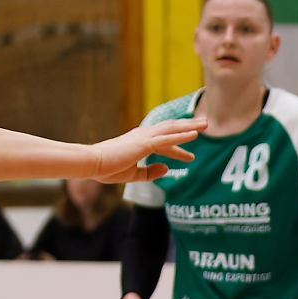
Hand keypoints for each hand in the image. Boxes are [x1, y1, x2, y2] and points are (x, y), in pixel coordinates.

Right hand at [86, 118, 203, 183]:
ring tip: (206, 124)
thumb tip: (167, 169)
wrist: (91, 164)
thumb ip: (149, 173)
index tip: (190, 157)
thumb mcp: (132, 174)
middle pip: (171, 128)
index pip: (163, 142)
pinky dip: (182, 135)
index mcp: (139, 142)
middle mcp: (143, 135)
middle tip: (205, 124)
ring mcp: (144, 138)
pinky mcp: (144, 143)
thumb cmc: (106, 169)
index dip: (178, 148)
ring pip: (172, 128)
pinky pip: (167, 138)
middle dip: (189, 126)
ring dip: (190, 125)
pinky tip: (195, 134)